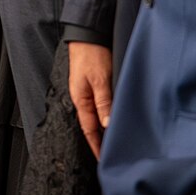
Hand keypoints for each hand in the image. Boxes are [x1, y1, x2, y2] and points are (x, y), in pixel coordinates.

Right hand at [68, 42, 113, 159]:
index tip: (104, 160)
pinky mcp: (93, 85)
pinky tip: (112, 120)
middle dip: (100, 142)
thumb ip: (104, 102)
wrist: (87, 34)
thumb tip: (107, 124)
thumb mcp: (100, 79)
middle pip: (91, 126)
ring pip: (96, 117)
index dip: (97, 146)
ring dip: (103, 130)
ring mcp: (87, 92)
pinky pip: (99, 107)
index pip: (89, 129)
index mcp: (81, 100)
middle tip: (112, 157)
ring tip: (114, 143)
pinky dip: (104, 117)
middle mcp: (83, 98)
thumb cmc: (91, 54)